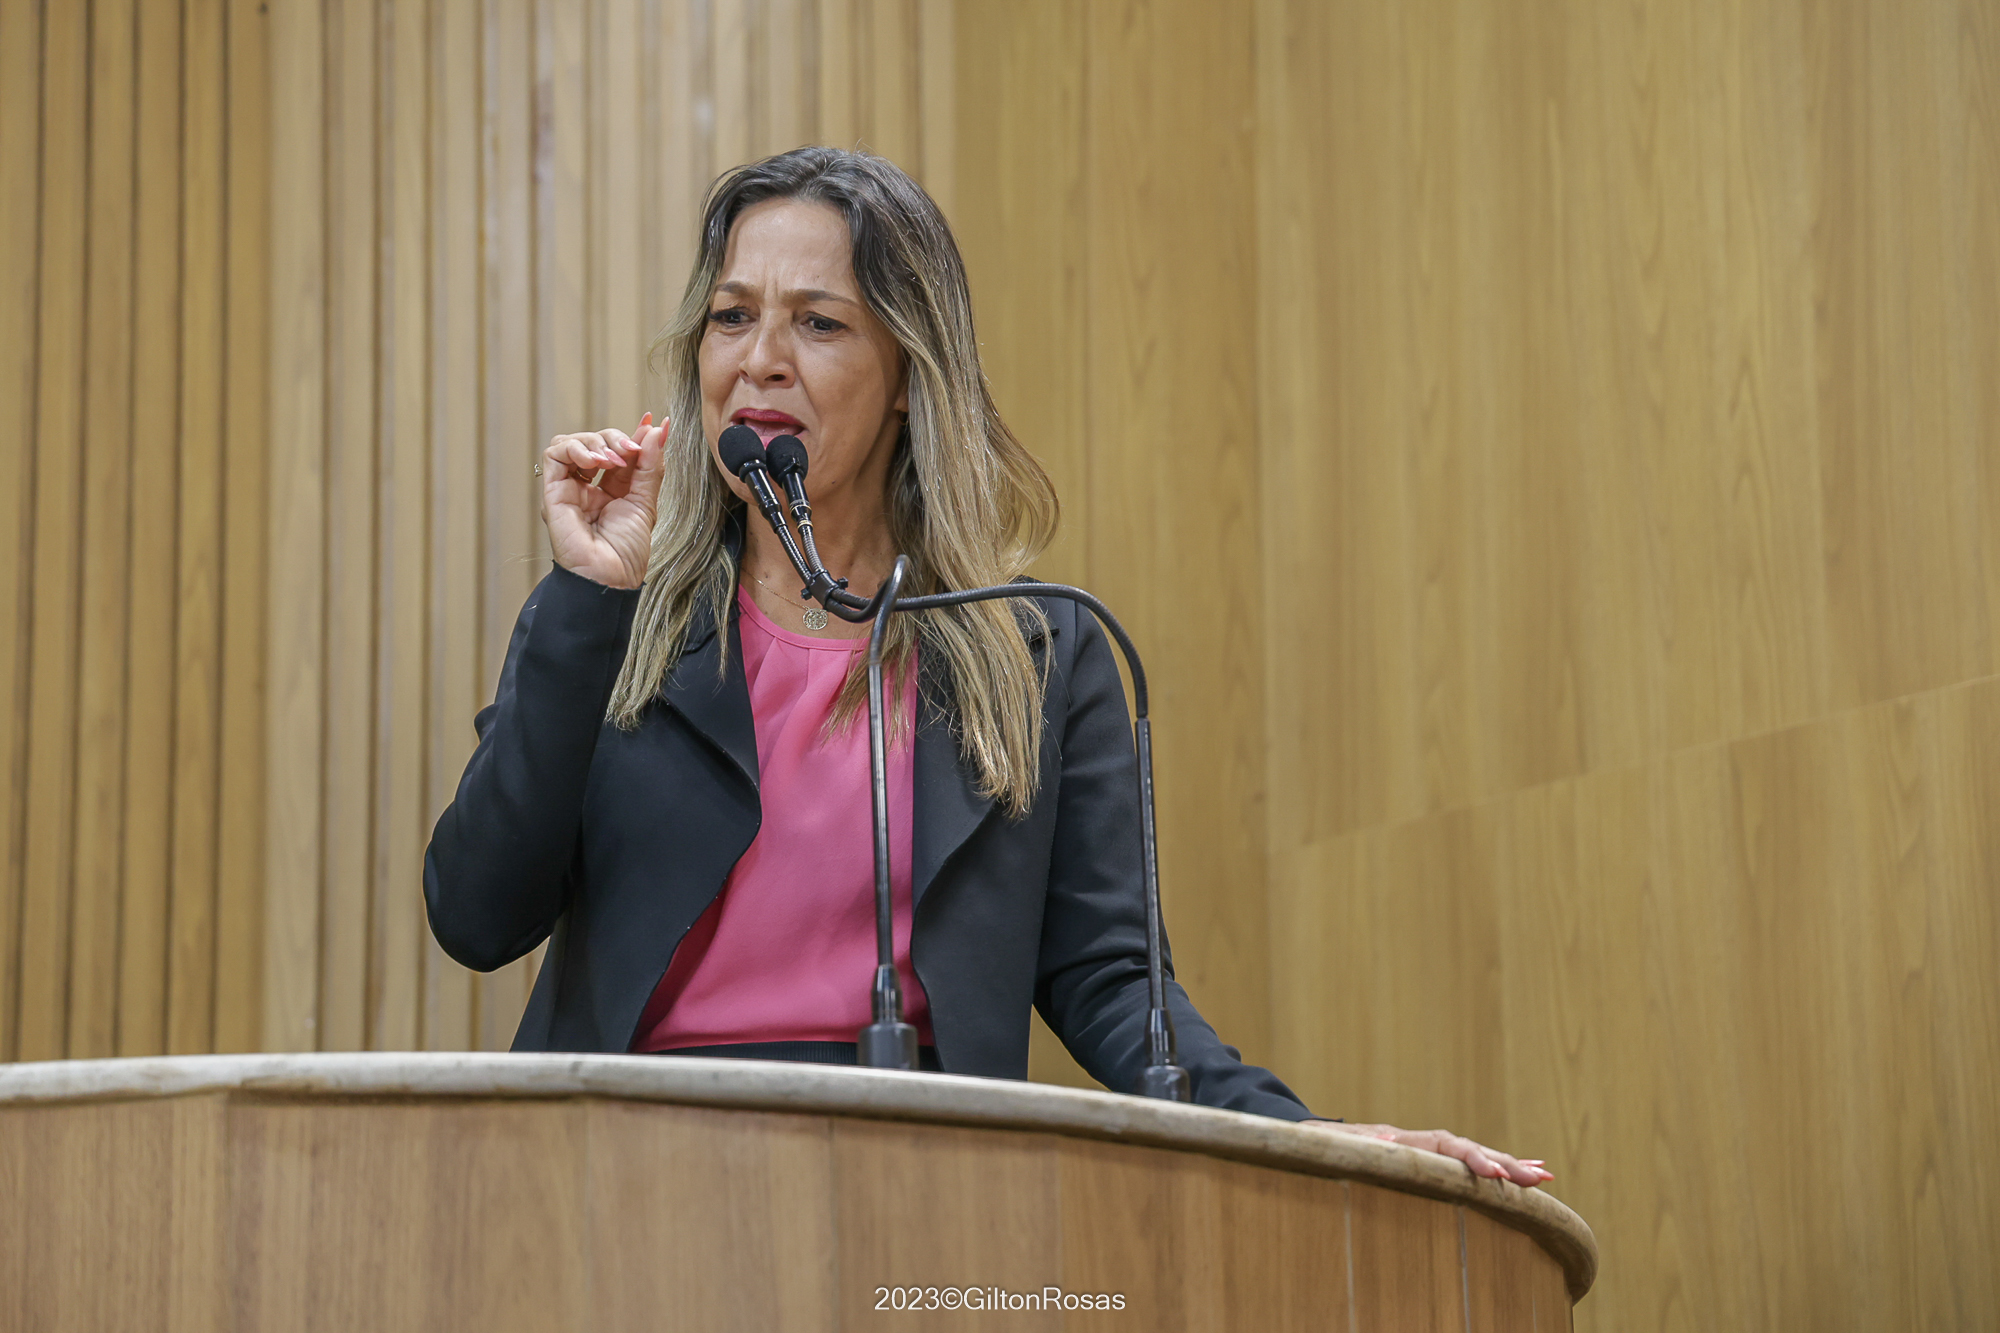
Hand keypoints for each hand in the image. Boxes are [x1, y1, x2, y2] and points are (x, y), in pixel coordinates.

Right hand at [541, 414, 666, 588]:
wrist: (611, 577)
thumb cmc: (627, 551)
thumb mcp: (646, 501)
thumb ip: (650, 465)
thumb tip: (658, 428)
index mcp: (611, 490)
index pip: (618, 450)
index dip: (633, 435)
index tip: (651, 423)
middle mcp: (588, 487)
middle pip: (595, 442)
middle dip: (616, 437)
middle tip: (632, 450)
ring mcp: (569, 488)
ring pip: (572, 442)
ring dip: (595, 441)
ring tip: (614, 458)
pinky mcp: (553, 492)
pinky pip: (554, 454)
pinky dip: (575, 448)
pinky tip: (595, 460)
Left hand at [1306, 1120, 1554, 1189]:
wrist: (1329, 1140)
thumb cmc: (1334, 1149)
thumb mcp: (1342, 1150)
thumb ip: (1364, 1147)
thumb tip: (1382, 1141)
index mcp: (1407, 1141)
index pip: (1448, 1148)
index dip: (1473, 1161)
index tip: (1496, 1177)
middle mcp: (1426, 1143)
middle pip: (1471, 1150)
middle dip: (1504, 1165)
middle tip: (1538, 1180)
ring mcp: (1434, 1152)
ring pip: (1478, 1156)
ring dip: (1511, 1166)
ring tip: (1544, 1178)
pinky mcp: (1438, 1162)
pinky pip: (1474, 1164)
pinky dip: (1502, 1166)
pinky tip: (1530, 1172)